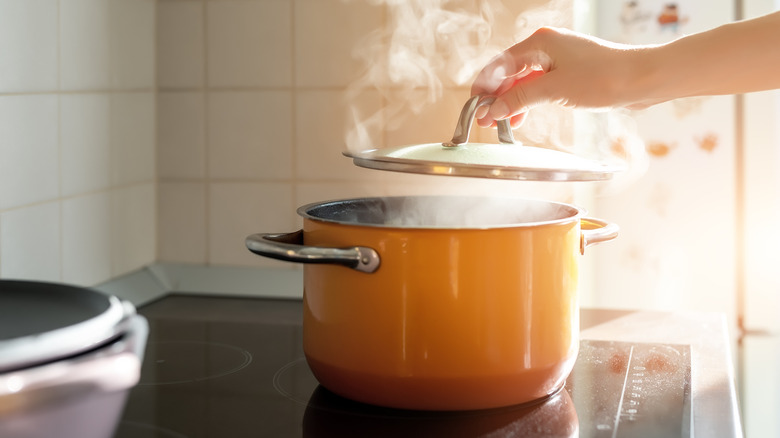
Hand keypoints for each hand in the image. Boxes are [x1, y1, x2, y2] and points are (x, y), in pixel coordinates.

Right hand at [471, 27, 652, 127]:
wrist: (642, 79)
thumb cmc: (603, 77)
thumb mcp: (554, 90)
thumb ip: (519, 98)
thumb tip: (493, 109)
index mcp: (540, 42)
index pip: (500, 65)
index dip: (484, 87)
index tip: (474, 106)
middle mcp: (547, 46)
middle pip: (510, 73)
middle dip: (496, 97)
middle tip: (483, 120)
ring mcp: (559, 60)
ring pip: (524, 81)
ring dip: (510, 102)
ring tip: (498, 124)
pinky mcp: (569, 73)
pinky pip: (539, 86)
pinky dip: (527, 101)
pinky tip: (519, 118)